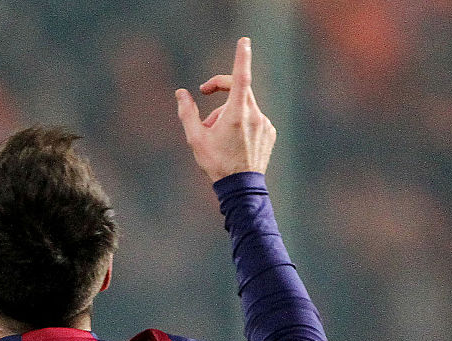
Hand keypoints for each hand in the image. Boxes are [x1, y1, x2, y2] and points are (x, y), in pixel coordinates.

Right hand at [175, 38, 275, 182]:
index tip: (244, 42)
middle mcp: (254, 115)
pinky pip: (254, 119)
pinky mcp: (270, 132)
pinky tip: (234, 143)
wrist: (241, 187)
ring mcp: (265, 123)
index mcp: (236, 114)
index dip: (241, 57)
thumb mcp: (195, 139)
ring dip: (229, 114)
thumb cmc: (215, 163)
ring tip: (218, 137)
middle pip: (239, 90)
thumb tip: (181, 94)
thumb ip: (187, 113)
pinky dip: (242, 124)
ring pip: (244, 107)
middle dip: (220, 94)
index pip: (240, 77)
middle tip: (203, 99)